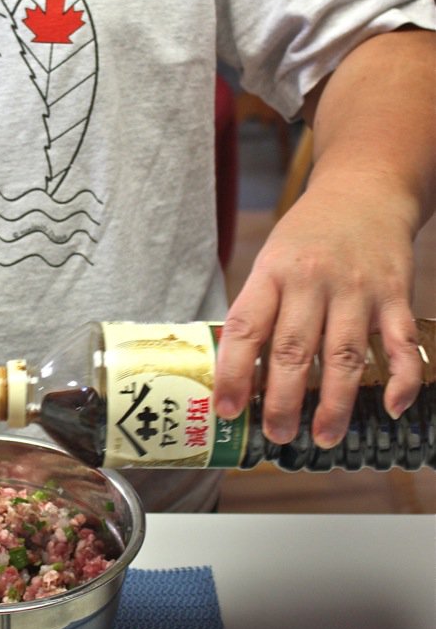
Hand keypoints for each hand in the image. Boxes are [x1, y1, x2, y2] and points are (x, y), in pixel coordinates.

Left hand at [213, 181, 422, 448]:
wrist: (362, 191)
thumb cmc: (305, 240)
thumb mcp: (268, 265)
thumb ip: (257, 314)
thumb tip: (237, 377)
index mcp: (271, 275)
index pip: (245, 329)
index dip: (232, 372)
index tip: (226, 410)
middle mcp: (312, 281)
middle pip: (293, 349)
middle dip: (282, 400)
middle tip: (277, 435)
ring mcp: (357, 289)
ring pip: (344, 355)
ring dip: (334, 403)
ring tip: (322, 437)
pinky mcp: (395, 295)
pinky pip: (401, 343)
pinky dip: (402, 378)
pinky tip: (392, 408)